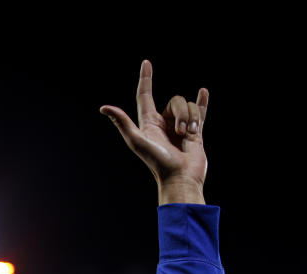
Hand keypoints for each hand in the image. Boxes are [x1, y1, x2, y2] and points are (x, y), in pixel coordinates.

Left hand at [100, 60, 207, 203]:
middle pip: (175, 101)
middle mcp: (163, 123)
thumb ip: (123, 123)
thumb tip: (104, 107)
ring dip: (192, 119)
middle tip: (180, 133)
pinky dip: (202, 102)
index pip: (145, 96)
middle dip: (182, 113)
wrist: (180, 178)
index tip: (146, 63)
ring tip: (189, 136)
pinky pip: (200, 112)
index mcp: (148, 124)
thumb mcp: (137, 141)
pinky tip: (203, 91)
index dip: (146, 79)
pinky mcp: (195, 132)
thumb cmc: (158, 162)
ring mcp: (179, 127)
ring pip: (189, 107)